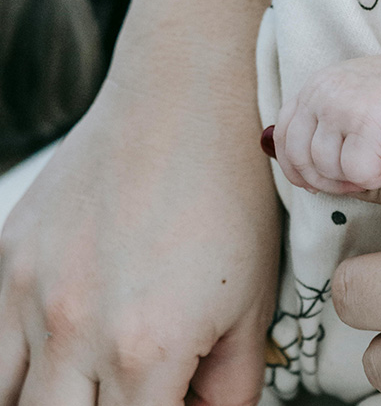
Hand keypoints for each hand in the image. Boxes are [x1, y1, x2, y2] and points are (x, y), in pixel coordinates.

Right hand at [0, 0, 278, 405]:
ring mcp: (30, 292)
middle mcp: (75, 330)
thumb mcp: (254, 301)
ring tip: (95, 380)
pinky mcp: (8, 257)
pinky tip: (58, 353)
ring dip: (55, 400)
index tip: (170, 402)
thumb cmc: (230, 197)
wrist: (182, 107)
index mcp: (147, 348)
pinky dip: (18, 365)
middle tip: (135, 392)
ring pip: (14, 398)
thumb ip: (231, 382)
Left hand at [273, 48, 380, 193]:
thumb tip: (270, 150)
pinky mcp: (367, 126)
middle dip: (323, 180)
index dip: (295, 167)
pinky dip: (376, 177)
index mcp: (315, 87)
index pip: (283, 136)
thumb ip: (317, 122)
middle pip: (299, 158)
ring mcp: (342, 108)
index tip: (315, 183)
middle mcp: (322, 93)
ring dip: (354, 178)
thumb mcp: (350, 99)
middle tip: (353, 181)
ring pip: (326, 169)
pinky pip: (356, 174)